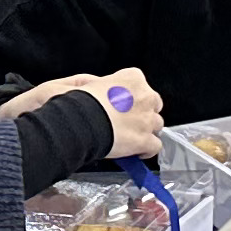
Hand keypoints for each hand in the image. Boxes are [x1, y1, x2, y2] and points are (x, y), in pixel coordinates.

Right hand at [0, 67, 161, 154]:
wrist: (77, 123)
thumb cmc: (74, 103)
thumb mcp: (82, 81)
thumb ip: (99, 82)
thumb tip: (102, 87)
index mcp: (131, 78)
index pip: (140, 85)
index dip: (130, 97)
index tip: (120, 104)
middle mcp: (144, 96)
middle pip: (152, 104)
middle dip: (142, 112)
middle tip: (125, 121)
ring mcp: (147, 120)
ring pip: (155, 125)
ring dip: (144, 131)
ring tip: (128, 137)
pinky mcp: (145, 141)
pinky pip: (154, 146)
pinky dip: (146, 150)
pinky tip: (135, 151)